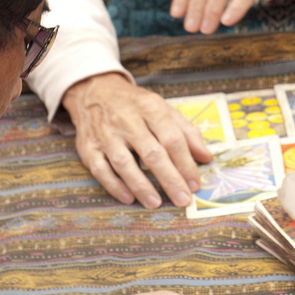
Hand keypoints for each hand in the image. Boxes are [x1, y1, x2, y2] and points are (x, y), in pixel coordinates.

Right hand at [62, 74, 212, 208]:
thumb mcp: (163, 108)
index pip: (173, 138)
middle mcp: (127, 120)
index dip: (186, 163)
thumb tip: (206, 157)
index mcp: (151, 108)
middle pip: (152, 153)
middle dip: (170, 179)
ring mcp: (106, 135)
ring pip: (124, 163)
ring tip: (156, 203)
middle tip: (183, 200)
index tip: (195, 184)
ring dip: (142, 186)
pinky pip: (100, 170)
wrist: (95, 91)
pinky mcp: (88, 148)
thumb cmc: (135, 104)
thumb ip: (186, 131)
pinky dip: (114, 186)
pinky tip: (129, 198)